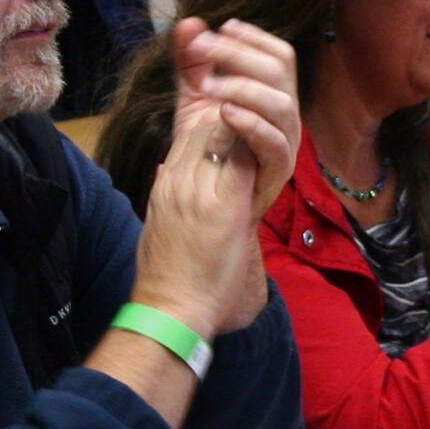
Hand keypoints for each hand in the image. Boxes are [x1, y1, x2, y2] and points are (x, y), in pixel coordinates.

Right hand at [131, 86, 267, 337]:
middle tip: (260, 119)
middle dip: (234, 118)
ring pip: (223, 133)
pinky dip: (259, 144)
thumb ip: (163, 192)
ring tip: (270, 131)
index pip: (189, 133)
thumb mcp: (155, 224)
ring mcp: (198, 190)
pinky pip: (244, 157)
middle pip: (206, 126)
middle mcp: (179, 180)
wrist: (168, 309)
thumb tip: (163, 170)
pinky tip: (274, 144)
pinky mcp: (224, 205)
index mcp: (165, 184)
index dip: (213, 123)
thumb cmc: (164, 277)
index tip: (235, 123)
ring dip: (249, 128)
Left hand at [172, 17, 299, 218]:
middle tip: (203, 49)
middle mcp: (285, 116)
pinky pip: (275, 142)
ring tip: (208, 84)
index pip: (280, 55)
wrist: (207, 206)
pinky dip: (251, 123)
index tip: (223, 28)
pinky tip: (224, 112)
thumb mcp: (194, 103)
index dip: (255, 38)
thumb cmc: (208, 151)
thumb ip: (190, 65)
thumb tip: (188, 23)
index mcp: (272, 95)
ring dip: (244, 87)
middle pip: (279, 71)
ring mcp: (285, 143)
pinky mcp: (277, 170)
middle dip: (240, 54)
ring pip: (281, 104)